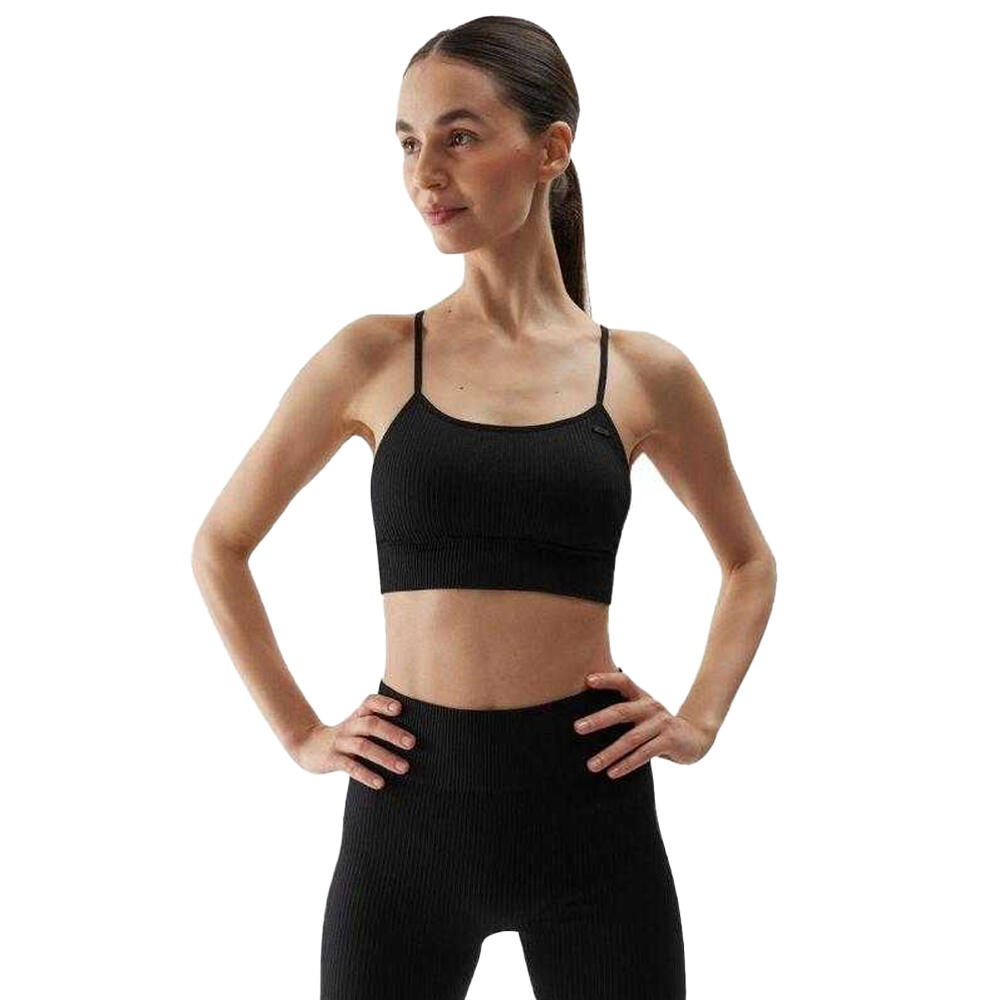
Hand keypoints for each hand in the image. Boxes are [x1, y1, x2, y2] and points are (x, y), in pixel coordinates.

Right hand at [289, 692, 416, 788]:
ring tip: (404, 768)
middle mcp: (350, 726)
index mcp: (358, 715)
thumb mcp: (359, 726)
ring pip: (363, 746)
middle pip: (371, 724)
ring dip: (385, 757)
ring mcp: (340, 742)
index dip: (384, 704)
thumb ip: (380, 724)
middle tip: (412, 743)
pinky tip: (381, 783)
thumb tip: (417, 733)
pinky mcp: (332, 759)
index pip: (370, 703)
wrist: (308, 746)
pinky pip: (350, 766)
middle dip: (392, 733)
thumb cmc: (346, 737)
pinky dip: (366, 774)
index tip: (401, 708)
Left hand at [572, 669, 715, 776]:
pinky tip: (612, 773)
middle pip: (621, 712)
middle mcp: (650, 707)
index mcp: (641, 696)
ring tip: (591, 765)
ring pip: (631, 739)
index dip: (606, 679)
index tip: (587, 681)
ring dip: (609, 753)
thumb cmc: (656, 726)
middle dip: (597, 720)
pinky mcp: (669, 741)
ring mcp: (661, 723)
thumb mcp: (641, 713)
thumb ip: (621, 710)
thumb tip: (583, 718)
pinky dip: (627, 764)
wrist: (693, 738)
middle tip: (577, 728)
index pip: (623, 681)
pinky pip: (644, 754)